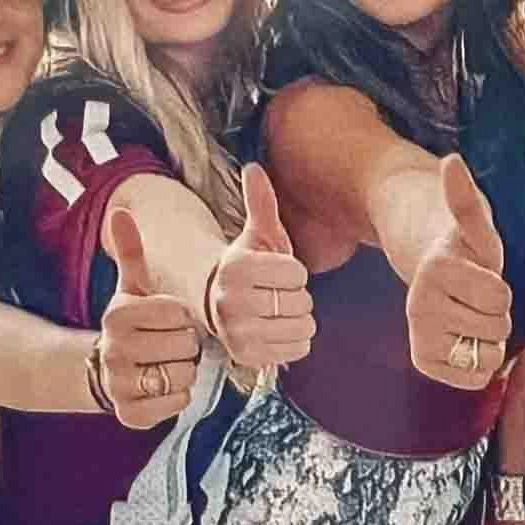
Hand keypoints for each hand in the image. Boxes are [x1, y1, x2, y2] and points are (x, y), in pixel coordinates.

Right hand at [99, 208, 200, 428]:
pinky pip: (177, 402)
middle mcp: (114, 349)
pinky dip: (177, 395)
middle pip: (185, 346)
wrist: (107, 368)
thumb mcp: (133, 287)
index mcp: (118, 315)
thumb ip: (131, 252)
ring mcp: (120, 384)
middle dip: (185, 345)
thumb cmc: (134, 322)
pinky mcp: (130, 414)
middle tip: (167, 345)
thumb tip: (120, 212)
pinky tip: (161, 386)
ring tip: (164, 363)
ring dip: (184, 371)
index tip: (166, 320)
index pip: (179, 314)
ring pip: (184, 375)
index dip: (181, 318)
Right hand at [208, 163, 314, 369]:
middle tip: (276, 293)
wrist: (222, 304)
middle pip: (300, 302)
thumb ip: (261, 202)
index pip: (296, 272)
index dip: (296, 271)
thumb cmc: (250, 267)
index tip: (277, 271)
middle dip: (297, 297)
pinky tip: (278, 329)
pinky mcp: (248, 357)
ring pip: (302, 327)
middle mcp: (231, 302)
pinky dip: (297, 341)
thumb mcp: (258, 234)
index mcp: (236, 268)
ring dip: (300, 320)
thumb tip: (253, 167)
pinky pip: (298, 350)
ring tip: (278, 311)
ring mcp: (238, 334)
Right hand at [408, 154, 512, 390]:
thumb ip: (465, 199)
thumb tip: (451, 161)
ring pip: (488, 355)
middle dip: (495, 314)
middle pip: (496, 326)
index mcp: (436, 270)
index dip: (501, 290)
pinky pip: (474, 378)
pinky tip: (465, 339)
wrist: (432, 273)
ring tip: (470, 315)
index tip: (481, 277)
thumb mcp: (475, 226)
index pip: (499, 298)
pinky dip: (480, 364)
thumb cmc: (465, 250)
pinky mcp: (422, 360)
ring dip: (489, 338)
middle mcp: (420, 305)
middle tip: (475, 298)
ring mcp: (419, 335)